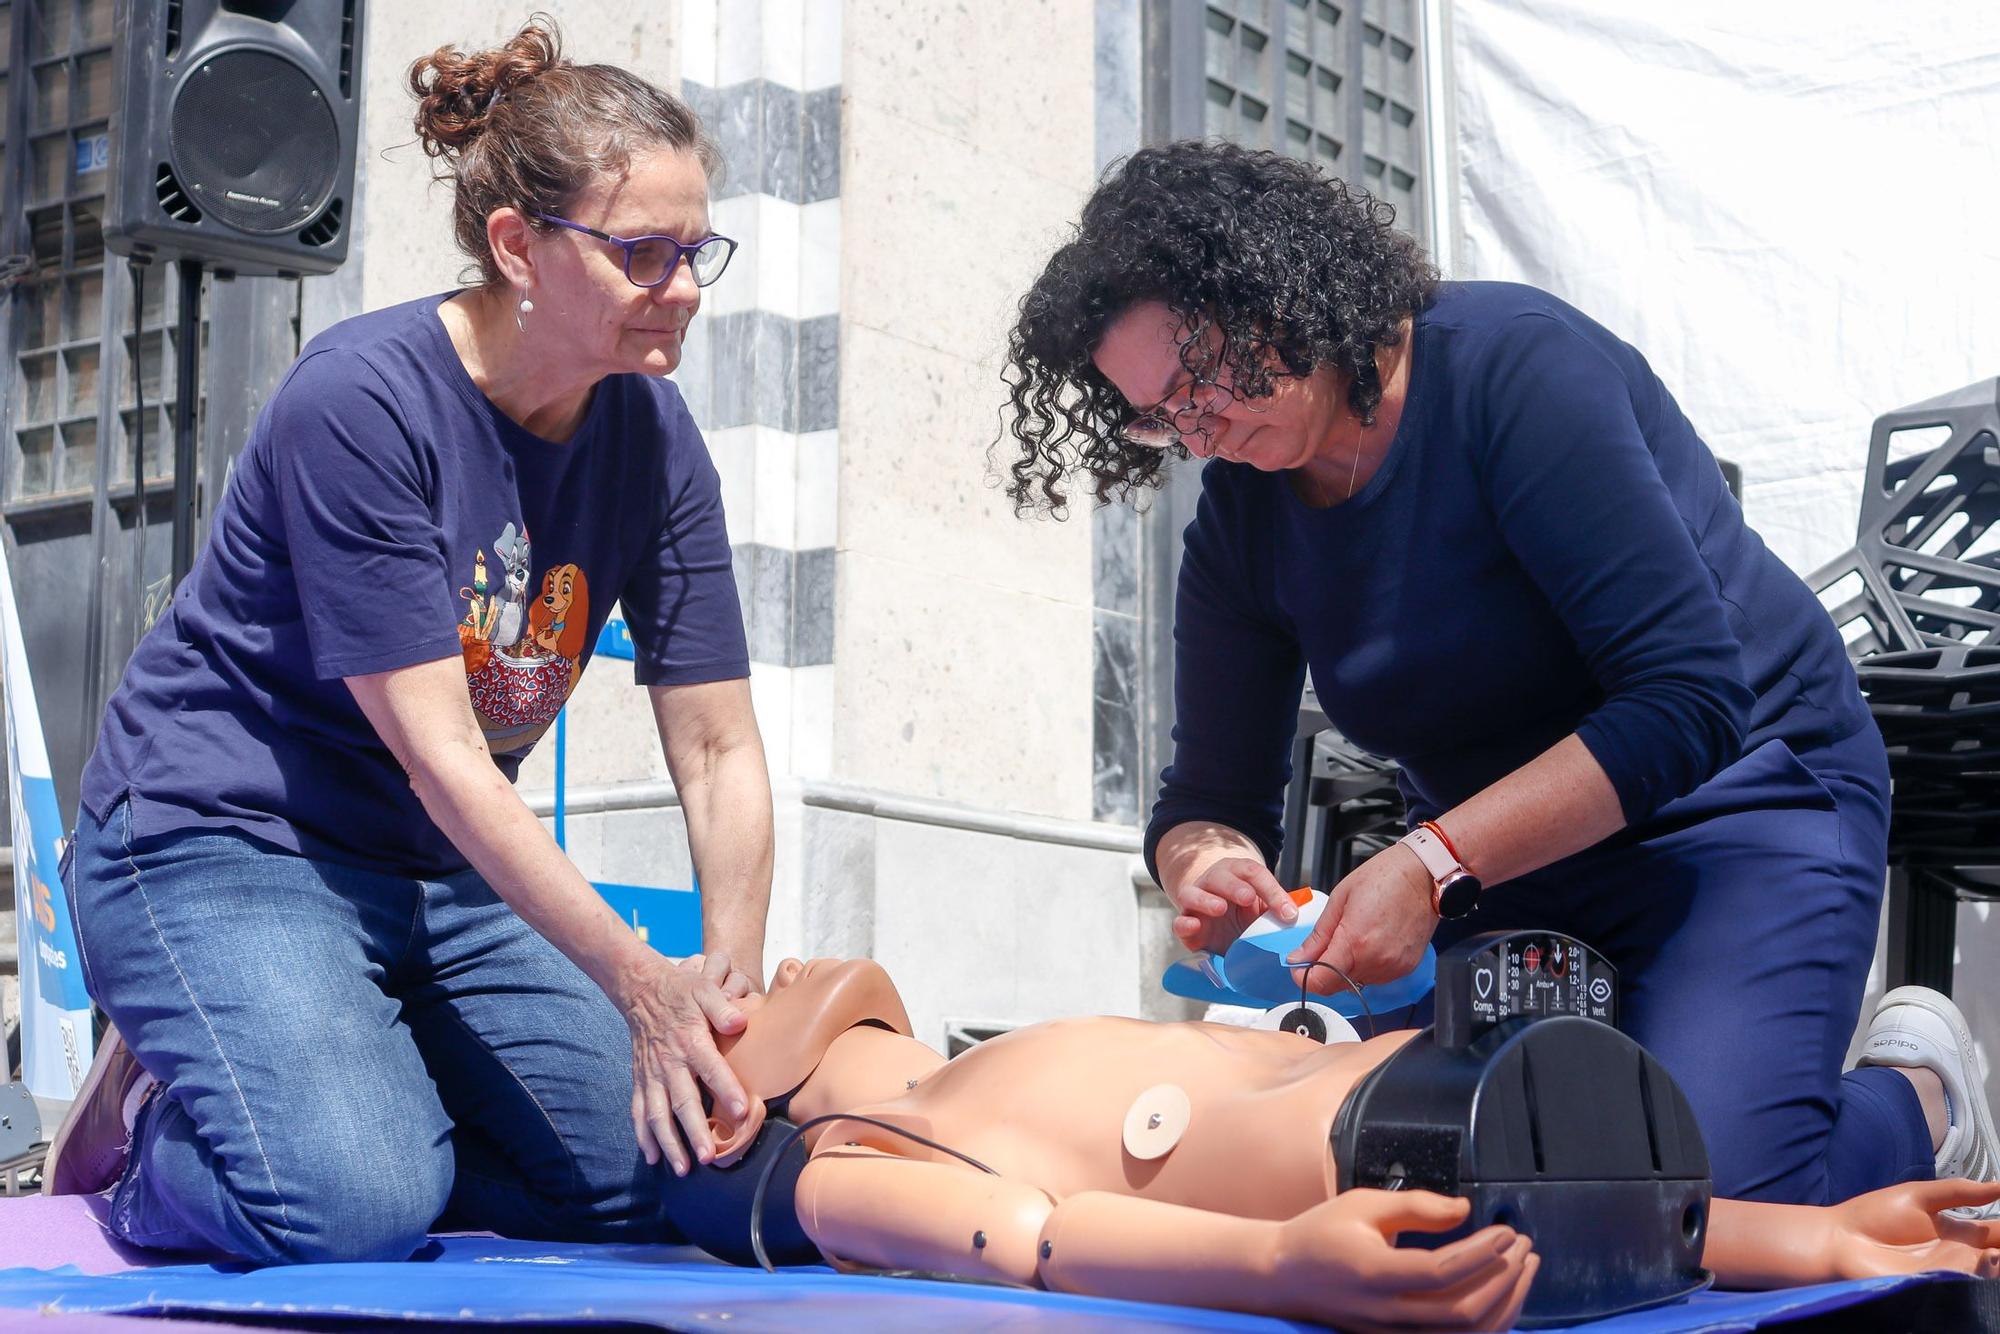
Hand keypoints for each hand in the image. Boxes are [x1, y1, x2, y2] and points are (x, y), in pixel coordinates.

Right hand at [622, 950, 751, 1175]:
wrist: (642, 990)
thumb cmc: (682, 993)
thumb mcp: (704, 990)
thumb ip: (722, 1006)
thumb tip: (739, 1022)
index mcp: (690, 1040)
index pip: (711, 1068)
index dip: (727, 1088)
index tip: (742, 1111)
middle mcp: (669, 1062)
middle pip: (682, 1101)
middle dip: (694, 1130)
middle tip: (707, 1157)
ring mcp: (652, 1074)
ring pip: (658, 1114)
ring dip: (669, 1142)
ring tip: (683, 1168)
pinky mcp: (640, 1080)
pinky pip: (639, 1111)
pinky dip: (644, 1135)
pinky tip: (652, 1157)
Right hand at [1166, 856, 1298, 953]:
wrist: (1217, 921)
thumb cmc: (1244, 912)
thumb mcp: (1263, 908)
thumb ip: (1277, 909)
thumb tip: (1299, 917)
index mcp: (1238, 873)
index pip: (1254, 874)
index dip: (1272, 891)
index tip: (1288, 913)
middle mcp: (1214, 882)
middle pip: (1221, 877)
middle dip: (1235, 887)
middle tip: (1248, 898)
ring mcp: (1196, 901)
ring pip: (1193, 893)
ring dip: (1206, 900)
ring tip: (1220, 908)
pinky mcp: (1186, 924)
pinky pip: (1179, 921)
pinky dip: (1184, 923)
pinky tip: (1194, 926)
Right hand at [1274, 1190, 1536, 1331]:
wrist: (1284, 1277)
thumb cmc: (1321, 1233)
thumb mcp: (1362, 1204)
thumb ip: (1416, 1207)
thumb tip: (1464, 1211)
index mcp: (1373, 1273)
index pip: (1440, 1272)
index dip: (1481, 1253)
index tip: (1507, 1230)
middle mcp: (1386, 1313)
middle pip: (1463, 1311)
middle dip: (1504, 1278)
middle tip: (1523, 1245)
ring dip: (1506, 1303)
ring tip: (1525, 1269)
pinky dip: (1489, 1322)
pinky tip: (1504, 1295)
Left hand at [1289, 845, 1434, 990]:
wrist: (1425, 875)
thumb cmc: (1384, 877)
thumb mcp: (1340, 899)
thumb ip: (1319, 935)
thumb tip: (1298, 958)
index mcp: (1355, 942)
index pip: (1320, 982)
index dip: (1303, 976)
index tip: (1299, 966)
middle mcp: (1375, 961)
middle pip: (1336, 986)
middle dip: (1323, 971)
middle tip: (1324, 946)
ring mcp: (1393, 968)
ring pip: (1356, 983)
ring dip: (1346, 968)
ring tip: (1354, 937)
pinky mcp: (1405, 968)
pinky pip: (1376, 977)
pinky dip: (1366, 966)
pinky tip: (1370, 941)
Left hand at [1824, 1179, 1999, 1279]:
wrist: (1839, 1238)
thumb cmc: (1873, 1216)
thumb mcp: (1920, 1196)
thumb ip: (1959, 1192)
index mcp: (1960, 1233)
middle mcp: (1961, 1256)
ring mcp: (1951, 1273)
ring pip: (1991, 1273)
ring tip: (1998, 1252)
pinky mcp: (1938, 1285)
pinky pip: (1970, 1284)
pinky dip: (1985, 1274)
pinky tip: (1990, 1259)